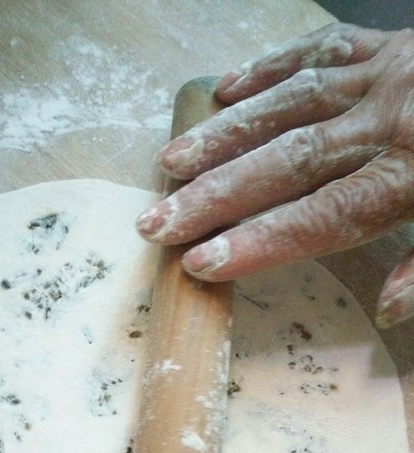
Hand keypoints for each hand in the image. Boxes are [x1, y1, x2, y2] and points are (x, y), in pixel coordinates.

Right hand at [136, 23, 413, 327]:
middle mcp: (392, 118)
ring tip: (171, 163)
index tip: (202, 264)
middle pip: (290, 162)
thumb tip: (391, 312)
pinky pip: (322, 48)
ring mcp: (386, 74)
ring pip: (291, 103)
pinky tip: (226, 87)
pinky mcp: (387, 45)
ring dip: (225, 135)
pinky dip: (271, 66)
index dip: (262, 242)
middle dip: (219, 195)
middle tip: (158, 223)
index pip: (326, 216)